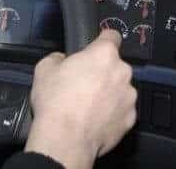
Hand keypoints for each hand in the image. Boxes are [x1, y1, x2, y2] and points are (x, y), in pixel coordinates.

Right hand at [25, 30, 136, 168]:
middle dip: (103, 72)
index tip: (95, 48)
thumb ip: (58, 57)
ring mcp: (129, 96)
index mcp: (104, 54)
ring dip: (110, 93)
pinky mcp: (130, 119)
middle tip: (84, 84)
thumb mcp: (44, 68)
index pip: (111, 36)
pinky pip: (122, 111)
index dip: (102, 40)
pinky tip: (96, 120)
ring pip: (120, 89)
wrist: (64, 138)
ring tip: (89, 106)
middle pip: (115, 66)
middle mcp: (122, 71)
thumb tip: (63, 60)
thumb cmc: (55, 100)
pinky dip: (113, 114)